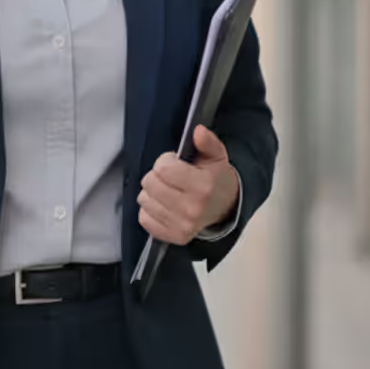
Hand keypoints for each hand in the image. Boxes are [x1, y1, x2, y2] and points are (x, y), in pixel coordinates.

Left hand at [137, 125, 237, 245]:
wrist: (225, 209)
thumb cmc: (215, 179)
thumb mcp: (216, 156)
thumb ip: (207, 142)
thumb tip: (197, 131)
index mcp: (203, 187)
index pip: (162, 168)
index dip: (166, 161)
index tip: (175, 163)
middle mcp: (192, 209)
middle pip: (150, 183)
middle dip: (156, 175)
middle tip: (170, 177)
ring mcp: (182, 226)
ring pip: (144, 200)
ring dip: (151, 192)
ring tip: (166, 190)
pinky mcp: (173, 237)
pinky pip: (144, 218)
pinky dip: (149, 210)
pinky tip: (163, 205)